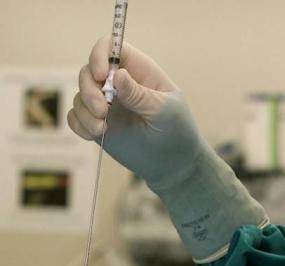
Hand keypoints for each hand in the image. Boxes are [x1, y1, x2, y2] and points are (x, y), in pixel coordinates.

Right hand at [68, 37, 266, 261]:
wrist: (173, 166)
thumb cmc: (177, 133)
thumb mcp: (164, 111)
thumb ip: (140, 94)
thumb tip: (117, 75)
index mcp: (141, 72)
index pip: (113, 48)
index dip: (101, 55)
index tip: (102, 76)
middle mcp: (120, 84)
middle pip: (89, 70)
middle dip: (89, 89)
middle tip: (103, 111)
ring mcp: (107, 103)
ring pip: (80, 94)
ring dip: (85, 111)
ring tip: (102, 128)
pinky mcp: (98, 123)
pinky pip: (75, 116)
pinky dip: (79, 124)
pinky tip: (95, 135)